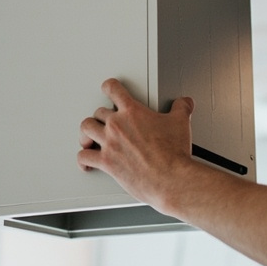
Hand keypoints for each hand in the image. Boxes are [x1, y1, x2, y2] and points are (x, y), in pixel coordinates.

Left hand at [77, 78, 198, 213]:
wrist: (170, 178)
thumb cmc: (173, 153)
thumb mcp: (181, 123)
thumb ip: (181, 108)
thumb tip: (184, 103)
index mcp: (133, 112)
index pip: (113, 90)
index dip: (109, 87)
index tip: (108, 88)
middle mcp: (117, 126)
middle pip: (97, 112)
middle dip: (101, 117)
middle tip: (104, 122)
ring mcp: (109, 144)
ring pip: (85, 130)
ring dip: (86, 134)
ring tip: (89, 138)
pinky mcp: (106, 163)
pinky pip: (84, 157)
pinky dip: (83, 159)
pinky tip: (85, 162)